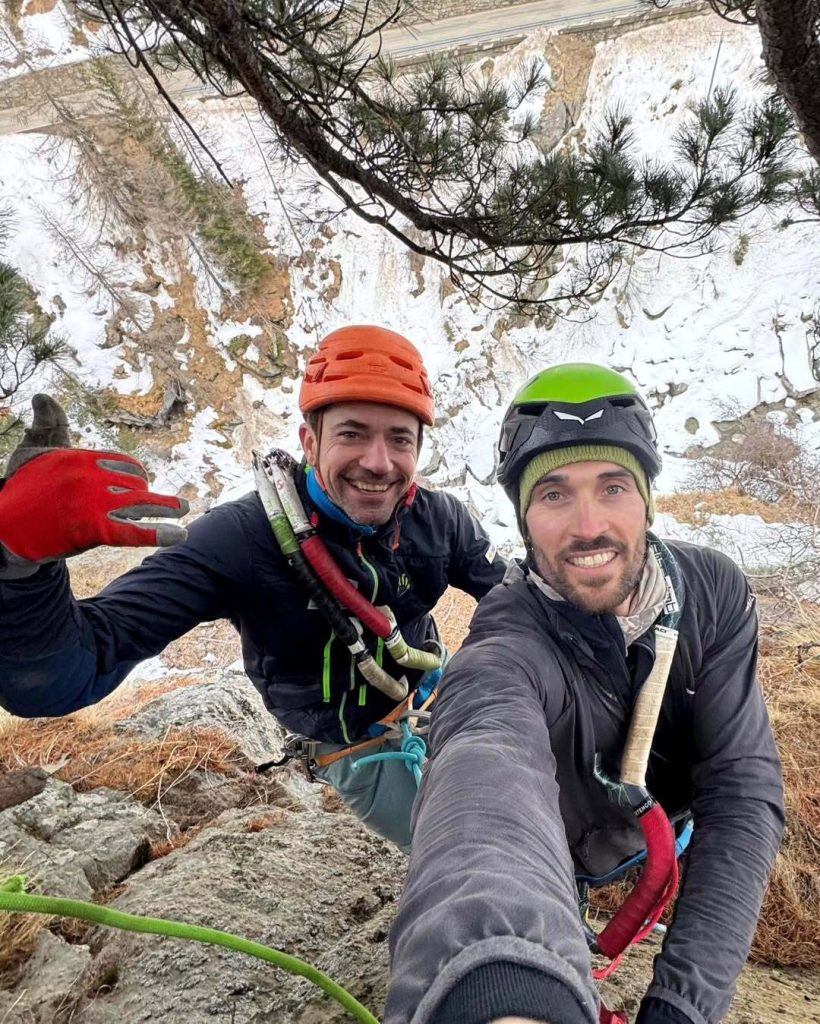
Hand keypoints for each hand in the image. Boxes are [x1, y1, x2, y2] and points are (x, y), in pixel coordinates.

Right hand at [0, 394, 188, 574]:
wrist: (3, 525)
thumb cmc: (21, 486)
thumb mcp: (32, 451)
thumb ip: (48, 425)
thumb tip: (42, 396)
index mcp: (83, 458)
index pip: (123, 464)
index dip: (135, 474)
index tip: (141, 483)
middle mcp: (92, 478)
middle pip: (135, 484)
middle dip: (152, 495)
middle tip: (169, 504)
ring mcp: (94, 503)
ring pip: (141, 504)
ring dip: (166, 508)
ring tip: (185, 510)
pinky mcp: (93, 528)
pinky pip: (132, 531)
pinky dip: (157, 534)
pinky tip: (177, 536)